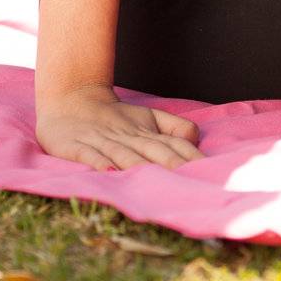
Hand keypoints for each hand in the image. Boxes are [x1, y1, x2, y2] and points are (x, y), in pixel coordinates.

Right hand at [36, 82, 200, 170]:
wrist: (72, 98)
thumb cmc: (115, 116)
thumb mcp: (148, 117)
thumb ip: (173, 128)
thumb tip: (197, 140)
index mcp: (147, 130)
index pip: (174, 143)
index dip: (190, 156)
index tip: (208, 172)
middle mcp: (128, 136)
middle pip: (154, 151)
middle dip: (172, 165)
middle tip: (190, 181)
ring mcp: (103, 141)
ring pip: (125, 155)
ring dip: (140, 167)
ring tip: (155, 182)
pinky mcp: (78, 146)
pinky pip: (90, 156)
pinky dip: (99, 163)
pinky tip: (108, 173)